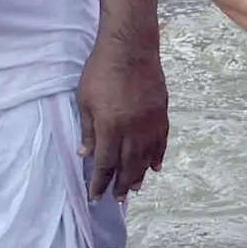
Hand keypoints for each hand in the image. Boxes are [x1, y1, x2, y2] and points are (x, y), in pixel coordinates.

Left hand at [77, 31, 169, 199]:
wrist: (131, 48)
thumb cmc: (101, 70)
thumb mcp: (85, 100)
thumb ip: (87, 129)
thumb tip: (85, 154)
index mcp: (110, 128)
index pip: (105, 164)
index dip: (99, 182)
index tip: (95, 196)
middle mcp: (132, 130)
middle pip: (128, 166)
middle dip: (121, 185)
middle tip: (118, 199)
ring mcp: (150, 123)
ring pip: (146, 157)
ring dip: (140, 175)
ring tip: (136, 188)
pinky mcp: (161, 113)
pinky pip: (161, 141)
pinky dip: (158, 156)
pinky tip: (155, 167)